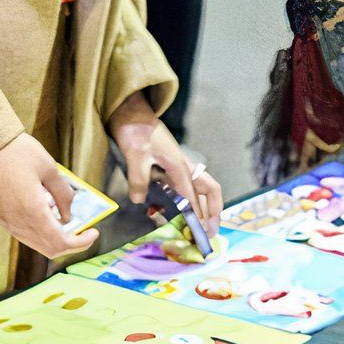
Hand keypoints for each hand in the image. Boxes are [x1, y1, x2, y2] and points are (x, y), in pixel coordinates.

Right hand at [0, 133, 92, 260]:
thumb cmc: (17, 150)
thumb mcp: (50, 169)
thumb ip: (63, 195)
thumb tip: (70, 215)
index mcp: (32, 212)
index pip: (60, 243)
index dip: (80, 243)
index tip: (93, 232)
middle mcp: (16, 222)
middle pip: (47, 249)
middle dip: (69, 244)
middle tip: (83, 231)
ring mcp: (3, 219)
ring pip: (33, 242)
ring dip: (52, 238)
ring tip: (64, 219)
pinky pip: (20, 231)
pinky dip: (37, 230)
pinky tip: (44, 212)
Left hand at [108, 96, 220, 224]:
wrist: (130, 111)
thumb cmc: (135, 130)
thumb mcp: (135, 155)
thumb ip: (138, 179)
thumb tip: (139, 201)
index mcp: (179, 165)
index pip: (192, 195)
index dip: (197, 215)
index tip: (200, 232)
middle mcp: (183, 166)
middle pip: (209, 190)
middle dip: (213, 211)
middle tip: (211, 232)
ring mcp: (178, 165)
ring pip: (199, 189)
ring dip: (203, 207)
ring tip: (202, 226)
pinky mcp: (169, 165)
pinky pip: (185, 186)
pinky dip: (188, 200)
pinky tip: (178, 211)